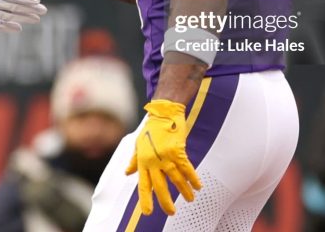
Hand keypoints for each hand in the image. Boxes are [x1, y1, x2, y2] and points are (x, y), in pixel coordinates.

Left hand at [125, 100, 201, 215]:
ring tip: (190, 199)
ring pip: (175, 179)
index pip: (143, 184)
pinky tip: (197, 186)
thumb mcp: (138, 144)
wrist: (163, 113)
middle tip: (171, 212)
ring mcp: (165, 156)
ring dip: (184, 191)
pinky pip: (186, 169)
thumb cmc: (151, 129)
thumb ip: (134, 160)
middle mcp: (153, 161)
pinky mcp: (177, 150)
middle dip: (166, 201)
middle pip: (159, 186)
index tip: (148, 212)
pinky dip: (193, 178)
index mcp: (142, 161)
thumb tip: (127, 173)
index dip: (146, 199)